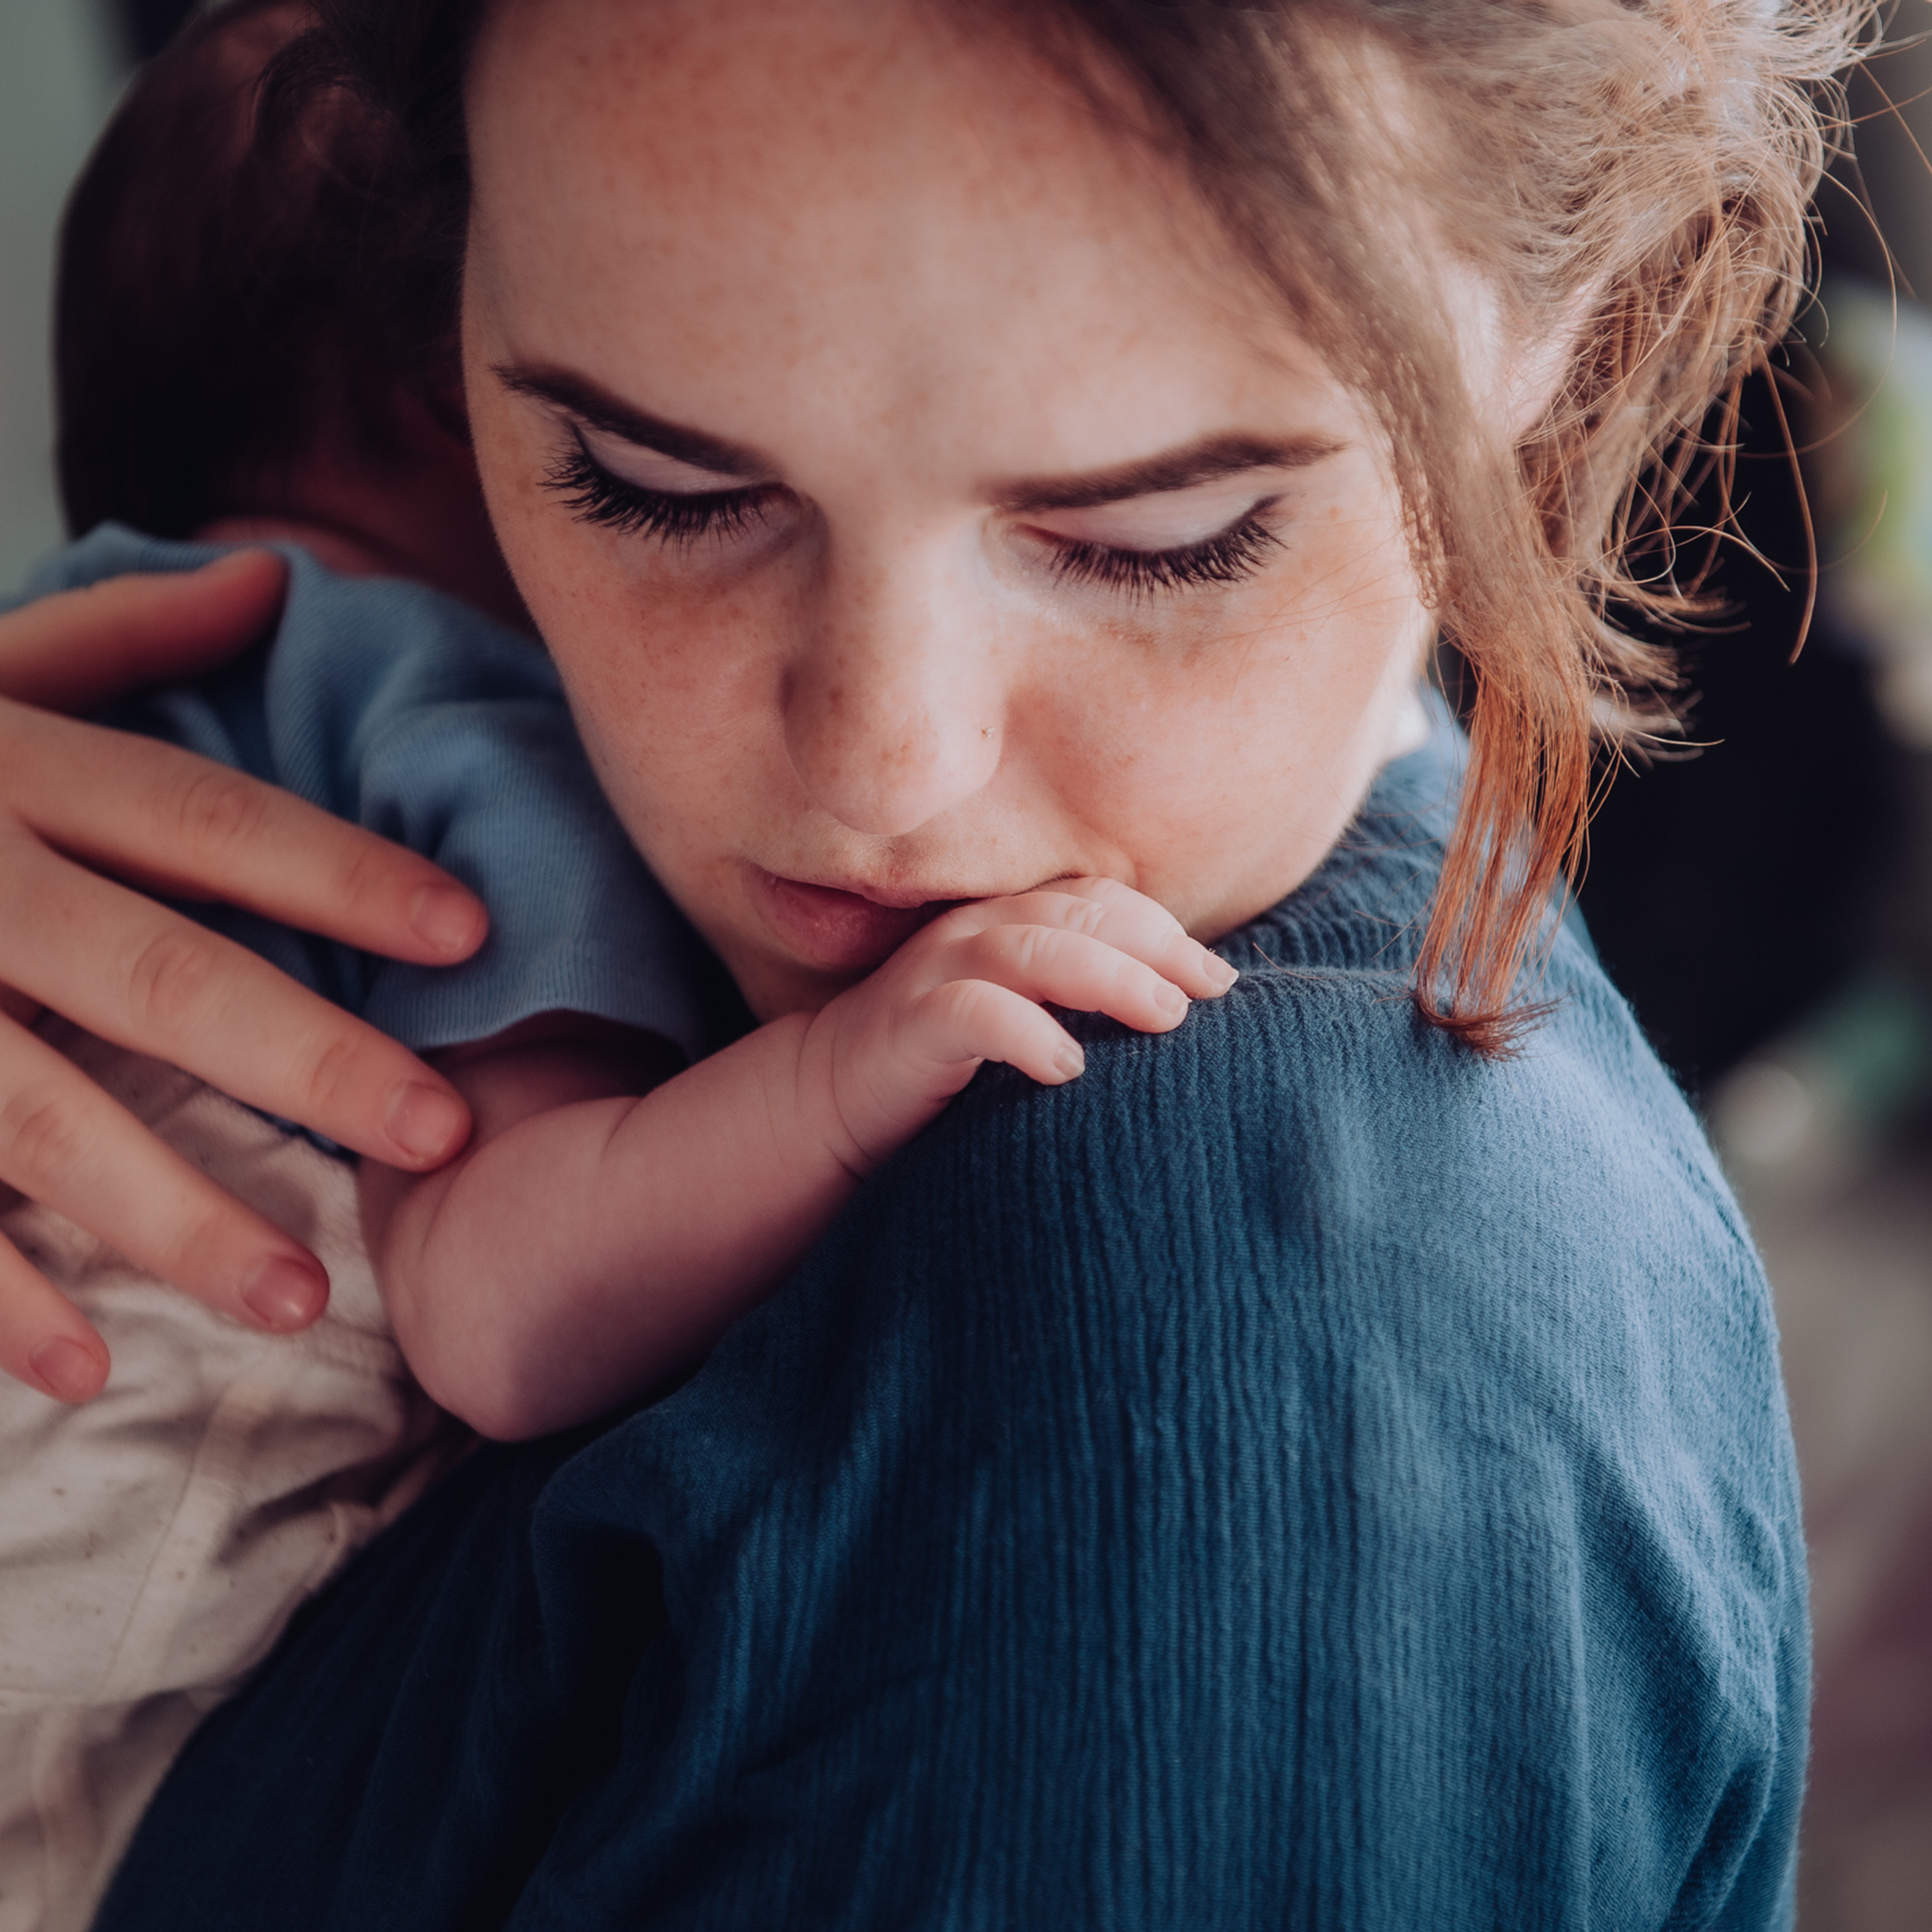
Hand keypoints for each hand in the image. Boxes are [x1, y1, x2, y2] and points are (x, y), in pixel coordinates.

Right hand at [0, 554, 486, 1402]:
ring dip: (171, 1214)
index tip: (472, 935)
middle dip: (306, 1056)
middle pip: (156, 972)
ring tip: (303, 1301)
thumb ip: (113, 638)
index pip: (207, 820)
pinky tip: (92, 1370)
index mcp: (5, 773)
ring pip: (35, 1115)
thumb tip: (275, 576)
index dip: (342, 872)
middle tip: (443, 1133)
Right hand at [798, 875, 1236, 1173]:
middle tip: (1207, 995)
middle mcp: (974, 932)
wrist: (833, 1101)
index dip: (1162, 929)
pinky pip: (973, 1013)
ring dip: (1108, 979)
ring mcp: (937, 972)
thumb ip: (1078, 1006)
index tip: (1218, 980)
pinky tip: (1067, 1068)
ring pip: (1033, 949)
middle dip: (1153, 949)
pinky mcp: (909, 1023)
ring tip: (1163, 1019)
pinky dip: (1026, 1032)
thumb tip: (1179, 1022)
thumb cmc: (948, 1069)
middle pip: (1078, 915)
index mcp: (1007, 923)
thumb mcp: (1022, 1021)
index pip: (1096, 900)